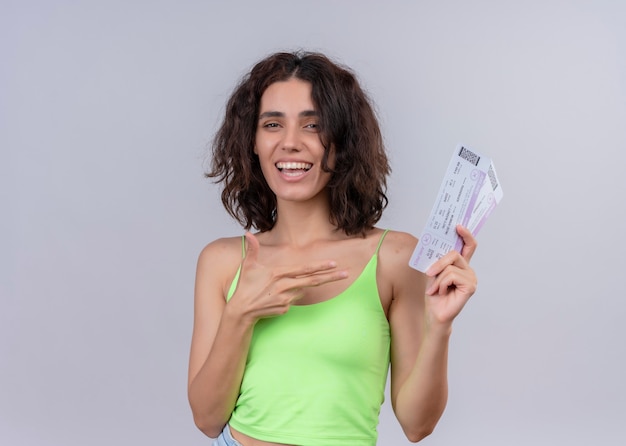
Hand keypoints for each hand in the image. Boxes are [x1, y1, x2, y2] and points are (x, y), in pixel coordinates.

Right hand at [228, 232, 347, 322]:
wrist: (240, 311)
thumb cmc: (244, 287)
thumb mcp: (248, 266)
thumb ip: (252, 249)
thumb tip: (248, 233)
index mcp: (278, 274)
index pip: (304, 269)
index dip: (319, 266)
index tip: (333, 263)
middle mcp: (284, 286)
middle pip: (312, 281)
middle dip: (331, 277)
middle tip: (346, 273)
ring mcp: (286, 299)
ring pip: (299, 290)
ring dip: (295, 288)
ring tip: (274, 289)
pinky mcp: (285, 309)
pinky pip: (292, 301)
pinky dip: (286, 298)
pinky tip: (273, 298)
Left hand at [423, 225, 477, 325]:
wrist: (435, 314)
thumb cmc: (434, 295)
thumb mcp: (433, 273)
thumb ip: (438, 260)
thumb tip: (434, 243)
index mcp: (461, 265)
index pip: (468, 245)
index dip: (466, 234)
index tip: (458, 226)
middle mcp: (468, 269)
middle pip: (454, 253)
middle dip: (438, 262)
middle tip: (429, 273)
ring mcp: (471, 278)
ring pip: (450, 266)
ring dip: (438, 279)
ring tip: (436, 289)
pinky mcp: (470, 286)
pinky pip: (451, 275)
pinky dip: (441, 284)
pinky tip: (442, 293)